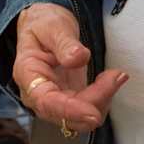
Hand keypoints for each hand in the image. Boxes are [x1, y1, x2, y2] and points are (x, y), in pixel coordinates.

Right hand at [13, 3, 126, 133]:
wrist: (44, 27)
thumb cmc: (43, 25)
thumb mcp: (52, 25)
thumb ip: (64, 42)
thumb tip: (77, 58)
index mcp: (27, 75)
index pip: (46, 102)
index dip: (69, 110)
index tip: (92, 113)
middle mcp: (38, 95)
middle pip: (67, 115)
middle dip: (95, 101)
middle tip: (115, 76)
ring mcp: (54, 101)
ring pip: (80, 118)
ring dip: (101, 101)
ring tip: (115, 75)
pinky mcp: (69, 101)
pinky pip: (87, 110)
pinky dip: (102, 99)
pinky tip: (109, 80)